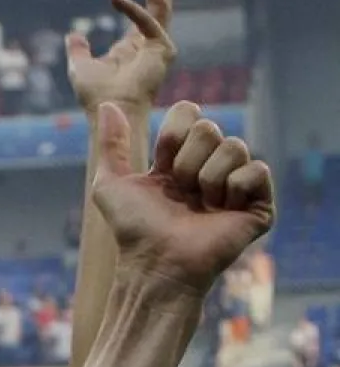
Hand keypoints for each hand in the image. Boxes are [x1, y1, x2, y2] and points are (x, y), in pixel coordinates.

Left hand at [65, 0, 177, 113]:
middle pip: (157, 6)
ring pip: (160, 5)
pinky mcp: (163, 49)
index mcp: (132, 48)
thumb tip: (73, 35)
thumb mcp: (81, 66)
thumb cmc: (96, 96)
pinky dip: (129, 8)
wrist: (108, 110)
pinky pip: (146, 20)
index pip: (142, 15)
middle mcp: (148, 45)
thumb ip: (78, 50)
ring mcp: (158, 46)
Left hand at [92, 100, 274, 294]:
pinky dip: (235, 188)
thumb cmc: (132, 228)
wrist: (156, 261)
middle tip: (180, 192)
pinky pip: (257, 169)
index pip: (189, 114)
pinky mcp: (258, 204)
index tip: (161, 164)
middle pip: (210, 128)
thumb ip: (110, 144)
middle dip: (188, 161)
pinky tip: (222, 211)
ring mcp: (235, 186)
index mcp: (178, 160)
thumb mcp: (110, 184)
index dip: (174, 135)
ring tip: (200, 206)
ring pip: (235, 146)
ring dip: (208, 178)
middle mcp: (209, 167)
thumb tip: (107, 104)